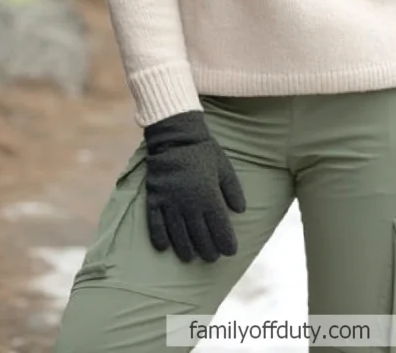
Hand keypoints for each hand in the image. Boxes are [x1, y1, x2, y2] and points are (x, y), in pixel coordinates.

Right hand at [143, 111, 245, 262]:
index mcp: (209, 196)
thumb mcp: (225, 168)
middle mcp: (190, 203)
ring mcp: (170, 202)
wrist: (175, 136)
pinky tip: (164, 248)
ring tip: (190, 258)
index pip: (220, 228)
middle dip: (208, 249)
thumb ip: (233, 190)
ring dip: (185, 249)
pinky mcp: (154, 198)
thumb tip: (240, 211)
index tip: (230, 251)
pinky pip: (155, 223)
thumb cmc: (204, 152)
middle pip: (199, 235)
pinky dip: (159, 237)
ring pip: (178, 233)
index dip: (226, 243)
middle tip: (212, 258)